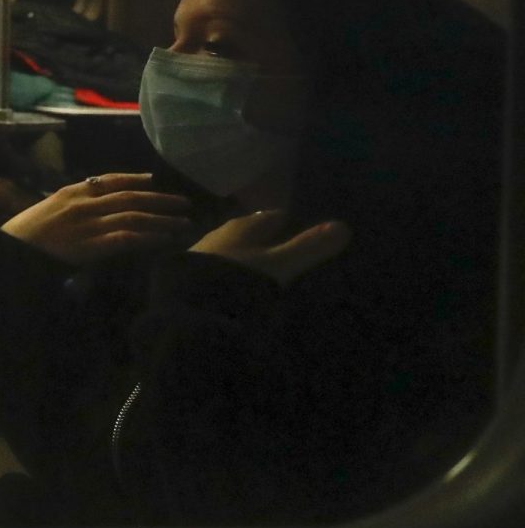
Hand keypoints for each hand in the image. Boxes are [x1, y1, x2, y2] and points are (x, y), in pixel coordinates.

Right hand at [0, 172, 192, 265]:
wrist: (11, 252)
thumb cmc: (23, 234)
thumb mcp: (47, 210)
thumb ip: (71, 205)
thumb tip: (93, 205)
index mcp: (72, 192)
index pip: (111, 180)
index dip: (137, 179)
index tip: (156, 180)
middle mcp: (84, 204)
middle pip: (131, 197)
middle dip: (160, 199)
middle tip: (184, 202)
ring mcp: (88, 225)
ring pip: (134, 217)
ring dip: (162, 220)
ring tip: (182, 223)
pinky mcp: (91, 246)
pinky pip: (127, 239)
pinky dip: (148, 237)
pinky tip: (163, 240)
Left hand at [190, 209, 349, 284]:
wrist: (183, 309)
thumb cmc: (233, 282)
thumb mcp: (278, 266)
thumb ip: (308, 247)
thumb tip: (344, 226)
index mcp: (242, 228)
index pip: (269, 217)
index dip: (284, 220)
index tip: (294, 222)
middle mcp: (218, 236)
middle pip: (245, 232)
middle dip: (260, 236)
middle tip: (276, 242)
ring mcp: (199, 258)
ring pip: (226, 250)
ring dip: (240, 255)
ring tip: (255, 265)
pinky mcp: (185, 280)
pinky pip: (213, 270)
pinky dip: (225, 273)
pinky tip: (229, 284)